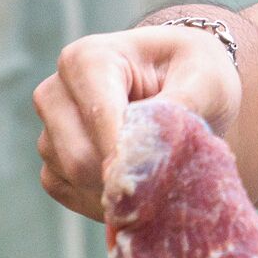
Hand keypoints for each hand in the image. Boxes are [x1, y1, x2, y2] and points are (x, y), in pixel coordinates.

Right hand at [33, 18, 243, 220]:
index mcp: (89, 59)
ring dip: (116, 189)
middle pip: (78, 156)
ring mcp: (50, 127)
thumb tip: (145, 150)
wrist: (186, 88)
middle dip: (123, 178)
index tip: (155, 181)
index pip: (98, 116)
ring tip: (156, 175)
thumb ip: (180, 108)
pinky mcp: (52, 159)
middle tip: (166, 183)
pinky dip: (101, 199)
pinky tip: (134, 187)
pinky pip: (65, 190)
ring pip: (72, 176)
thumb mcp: (207, 82)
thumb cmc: (196, 76)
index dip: (127, 155)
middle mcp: (57, 91)